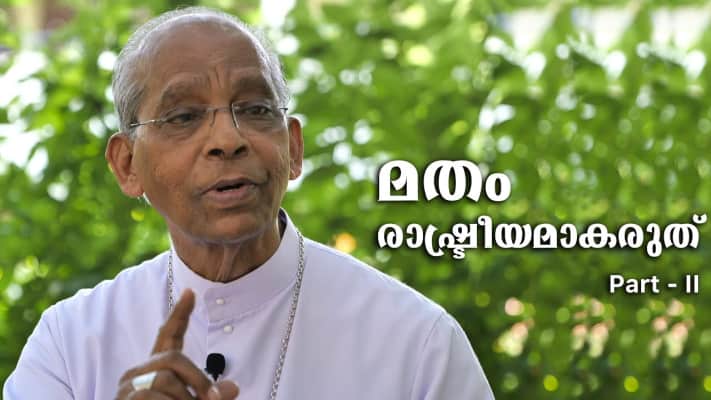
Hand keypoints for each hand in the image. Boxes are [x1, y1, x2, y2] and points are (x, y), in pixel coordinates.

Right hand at [116, 289, 239, 398]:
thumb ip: (211, 397)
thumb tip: (234, 388)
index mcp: (156, 371)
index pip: (167, 337)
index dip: (179, 315)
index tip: (191, 292)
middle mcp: (137, 375)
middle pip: (172, 358)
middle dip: (198, 379)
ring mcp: (126, 389)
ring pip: (165, 382)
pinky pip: (150, 397)